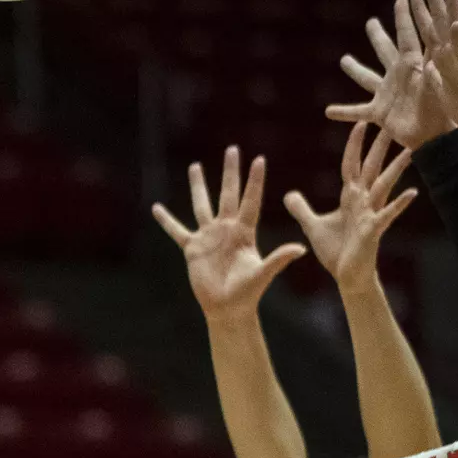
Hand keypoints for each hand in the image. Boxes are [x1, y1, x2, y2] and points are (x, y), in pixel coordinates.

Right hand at [153, 147, 305, 323]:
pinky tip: (156, 208)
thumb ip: (279, 260)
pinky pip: (177, 230)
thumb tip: (300, 249)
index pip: (250, 200)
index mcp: (245, 232)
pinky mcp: (192, 248)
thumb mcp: (263, 274)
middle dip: (230, 172)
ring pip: (202, 205)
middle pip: (228, 194)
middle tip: (232, 149)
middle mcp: (227, 229)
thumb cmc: (248, 293)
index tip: (259, 159)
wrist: (227, 308)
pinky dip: (166, 220)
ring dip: (198, 186)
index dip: (254, 181)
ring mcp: (209, 237)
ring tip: (195, 166)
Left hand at [284, 123, 417, 286]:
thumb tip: (288, 194)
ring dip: (396, 168)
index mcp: (349, 197)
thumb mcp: (312, 225)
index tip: (361, 123)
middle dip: (380, 147)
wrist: (347, 276)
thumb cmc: (335, 250)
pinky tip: (412, 192)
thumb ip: (302, 208)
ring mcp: (370, 214)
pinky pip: (386, 214)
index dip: (355, 145)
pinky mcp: (373, 230)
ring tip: (411, 150)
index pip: (351, 164)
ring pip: (384, 185)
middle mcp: (363, 201)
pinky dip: (398, 204)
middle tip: (393, 124)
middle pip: (372, 168)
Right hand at [327, 0, 456, 149]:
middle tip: (371, 21)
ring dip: (355, 69)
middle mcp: (397, 77)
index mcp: (412, 66)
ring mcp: (386, 94)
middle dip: (378, 36)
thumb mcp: (436, 88)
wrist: (435, 139)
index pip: (407, 36)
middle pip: (384, 51)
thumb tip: (433, 54)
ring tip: (344, 59)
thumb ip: (431, 71)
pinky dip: (343, 112)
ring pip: (366, 78)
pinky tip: (327, 112)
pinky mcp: (379, 113)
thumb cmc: (440, 113)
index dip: (404, 18)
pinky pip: (357, 111)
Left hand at [408, 0, 457, 144]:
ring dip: (451, 8)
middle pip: (440, 22)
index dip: (419, 12)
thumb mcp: (438, 92)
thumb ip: (432, 76)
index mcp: (438, 60)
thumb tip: (427, 64)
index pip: (427, 31)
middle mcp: (450, 55)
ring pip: (454, 30)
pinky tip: (456, 22)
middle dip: (434, 0)